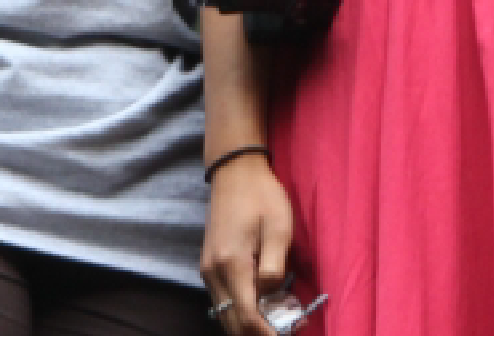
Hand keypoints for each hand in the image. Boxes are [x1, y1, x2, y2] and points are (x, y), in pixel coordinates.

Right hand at [201, 155, 294, 335]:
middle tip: (285, 331)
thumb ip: (274, 266)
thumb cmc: (262, 196)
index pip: (246, 315)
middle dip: (257, 333)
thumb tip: (271, 296)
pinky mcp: (209, 266)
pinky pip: (223, 300)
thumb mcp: (278, 228)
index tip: (285, 336)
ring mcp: (208, 270)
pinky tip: (261, 307)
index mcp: (231, 264)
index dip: (266, 333)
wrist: (235, 172)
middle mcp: (213, 273)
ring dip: (248, 325)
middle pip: (231, 322)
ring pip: (224, 314)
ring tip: (277, 323)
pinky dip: (240, 311)